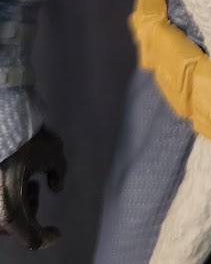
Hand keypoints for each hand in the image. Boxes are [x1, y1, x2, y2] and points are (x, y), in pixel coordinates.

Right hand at [0, 127, 65, 249]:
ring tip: (28, 182)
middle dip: (29, 215)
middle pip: (13, 226)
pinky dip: (7, 195)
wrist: (2, 119)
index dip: (46, 238)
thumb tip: (55, 186)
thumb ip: (59, 173)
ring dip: (18, 204)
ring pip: (2, 214)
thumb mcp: (53, 153)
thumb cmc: (26, 139)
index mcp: (8, 209)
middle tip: (37, 193)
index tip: (57, 231)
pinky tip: (16, 176)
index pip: (29, 237)